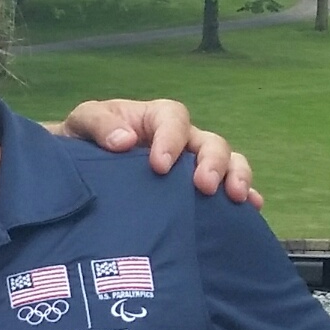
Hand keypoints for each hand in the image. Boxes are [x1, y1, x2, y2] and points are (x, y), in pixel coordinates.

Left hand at [58, 98, 255, 205]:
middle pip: (210, 143)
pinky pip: (226, 191)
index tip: (159, 166)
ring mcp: (192, 166)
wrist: (78, 169)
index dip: (171, 139)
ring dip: (236, 177)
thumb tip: (123, 141)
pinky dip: (243, 198)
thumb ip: (99, 124)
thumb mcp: (83, 122)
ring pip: (227, 163)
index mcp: (155, 119)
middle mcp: (181, 140)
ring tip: (236, 197)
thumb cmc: (83, 139)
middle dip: (213, 163)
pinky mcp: (195, 191)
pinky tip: (251, 210)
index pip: (173, 119)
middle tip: (205, 186)